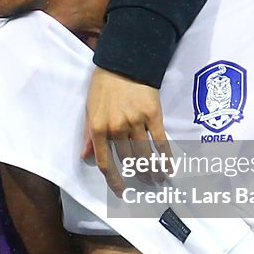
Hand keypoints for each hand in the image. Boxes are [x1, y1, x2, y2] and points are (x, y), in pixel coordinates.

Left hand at [83, 67, 166, 195]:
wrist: (124, 62)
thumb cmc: (103, 85)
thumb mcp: (90, 109)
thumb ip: (88, 134)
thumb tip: (85, 156)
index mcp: (97, 128)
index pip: (105, 162)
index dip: (114, 180)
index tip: (120, 191)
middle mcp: (116, 128)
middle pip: (128, 161)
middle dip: (136, 176)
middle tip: (143, 184)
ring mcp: (135, 122)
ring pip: (144, 155)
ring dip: (151, 171)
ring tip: (156, 179)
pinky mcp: (153, 115)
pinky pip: (160, 142)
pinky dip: (165, 158)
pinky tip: (168, 168)